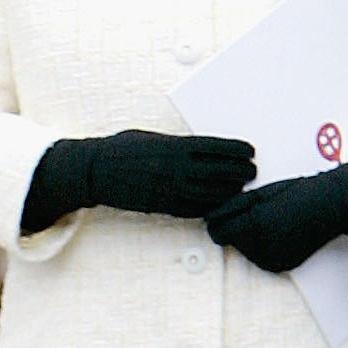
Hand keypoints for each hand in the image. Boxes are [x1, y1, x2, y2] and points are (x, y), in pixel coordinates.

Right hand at [22, 130, 256, 231]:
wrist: (95, 170)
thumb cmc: (121, 148)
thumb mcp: (151, 137)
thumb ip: (177, 144)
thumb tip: (201, 149)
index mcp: (174, 146)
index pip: (217, 147)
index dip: (237, 149)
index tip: (250, 150)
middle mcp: (176, 168)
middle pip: (221, 171)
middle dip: (241, 172)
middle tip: (252, 172)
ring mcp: (170, 189)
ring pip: (212, 193)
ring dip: (230, 191)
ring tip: (240, 189)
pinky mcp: (162, 205)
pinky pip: (195, 209)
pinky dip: (210, 206)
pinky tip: (218, 203)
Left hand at [205, 161, 347, 273]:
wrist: (334, 206)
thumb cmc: (298, 192)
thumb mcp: (261, 193)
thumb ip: (232, 207)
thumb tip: (210, 217)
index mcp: (254, 226)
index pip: (215, 231)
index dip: (218, 219)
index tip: (229, 210)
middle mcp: (262, 248)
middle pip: (229, 241)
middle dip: (236, 227)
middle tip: (259, 211)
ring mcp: (273, 259)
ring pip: (244, 250)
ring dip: (250, 236)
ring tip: (273, 219)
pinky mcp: (282, 265)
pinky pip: (260, 257)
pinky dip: (264, 246)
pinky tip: (280, 231)